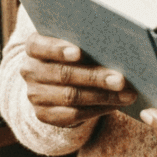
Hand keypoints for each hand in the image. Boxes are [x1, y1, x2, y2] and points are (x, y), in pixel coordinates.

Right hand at [18, 33, 138, 126]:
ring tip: (126, 94)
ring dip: (103, 96)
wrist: (54, 81)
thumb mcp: (74, 42)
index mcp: (34, 46)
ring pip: (71, 96)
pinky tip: (116, 104)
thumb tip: (118, 46)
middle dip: (95, 77)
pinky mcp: (43, 115)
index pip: (39, 46)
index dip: (58, 49)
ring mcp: (35, 95)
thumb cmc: (73, 54)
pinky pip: (73, 114)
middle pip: (63, 74)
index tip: (79, 52)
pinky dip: (98, 109)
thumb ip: (87, 41)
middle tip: (120, 79)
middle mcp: (30, 70)